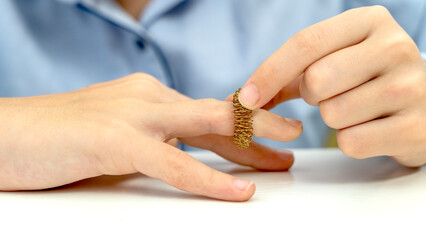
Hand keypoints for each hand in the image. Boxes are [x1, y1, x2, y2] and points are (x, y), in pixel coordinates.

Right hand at [0, 73, 301, 200]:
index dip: (243, 125)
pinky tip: (238, 191)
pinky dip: (208, 179)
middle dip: (259, 126)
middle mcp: (147, 99)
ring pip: (204, 127)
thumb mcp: (117, 137)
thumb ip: (152, 142)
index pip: (207, 112)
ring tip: (284, 158)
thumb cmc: (58, 139)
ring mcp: (133, 116)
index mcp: (149, 98)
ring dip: (249, 143)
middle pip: (216, 113)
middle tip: (294, 139)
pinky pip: (174, 163)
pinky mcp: (115, 141)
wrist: (4, 136)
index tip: (270, 140)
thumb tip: (183, 157)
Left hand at [238, 6, 425, 165]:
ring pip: (332, 114)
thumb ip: (290, 72)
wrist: (425, 103)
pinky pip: (351, 142)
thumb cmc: (366, 79)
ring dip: (334, 119)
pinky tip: (372, 128)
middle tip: (332, 95)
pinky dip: (351, 141)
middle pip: (316, 81)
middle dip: (312, 96)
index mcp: (370, 21)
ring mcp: (411, 86)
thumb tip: (242, 98)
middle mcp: (395, 47)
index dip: (269, 72)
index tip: (247, 98)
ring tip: (359, 110)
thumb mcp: (335, 60)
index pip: (305, 43)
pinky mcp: (416, 127)